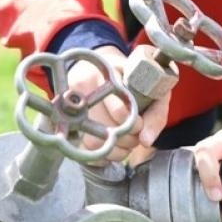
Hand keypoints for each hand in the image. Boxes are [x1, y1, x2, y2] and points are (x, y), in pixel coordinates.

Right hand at [65, 44, 169, 165]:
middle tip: (134, 136)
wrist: (99, 66)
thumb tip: (146, 141)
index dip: (135, 124)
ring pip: (92, 141)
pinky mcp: (65, 118)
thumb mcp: (150, 85)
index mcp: (109, 73)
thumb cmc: (131, 77)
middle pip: (105, 129)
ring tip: (124, 143)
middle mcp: (85, 86)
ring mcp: (70, 102)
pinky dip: (98, 155)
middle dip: (126, 140)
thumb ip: (156, 112)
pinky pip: (80, 148)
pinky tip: (109, 148)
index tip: (140, 124)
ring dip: (114, 150)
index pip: (120, 111)